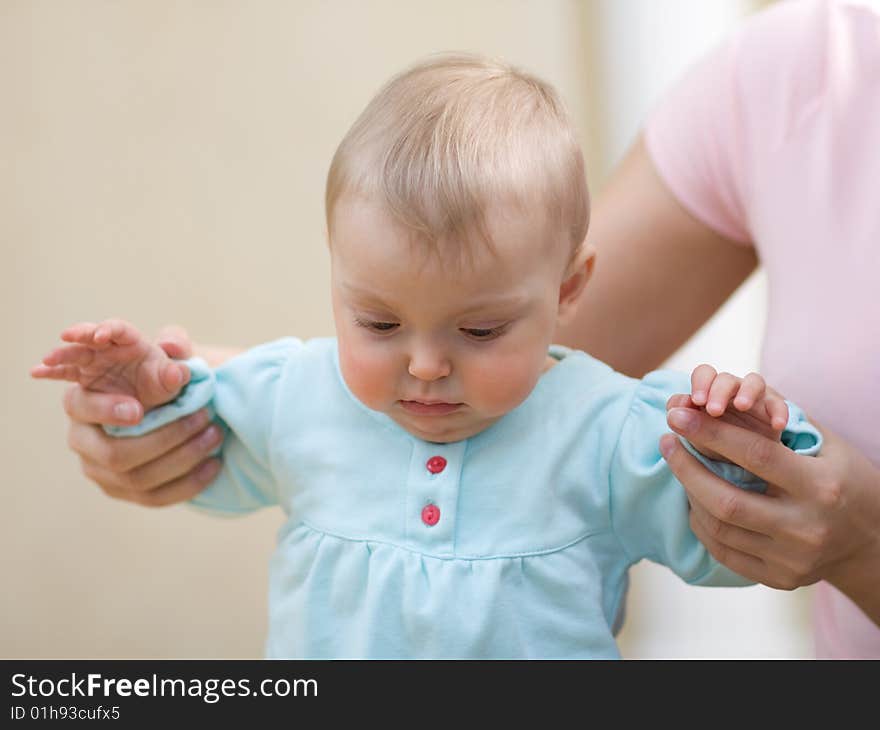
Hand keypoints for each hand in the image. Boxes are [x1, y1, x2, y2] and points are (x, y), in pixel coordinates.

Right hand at [31, 318, 189, 409]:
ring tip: (47, 360)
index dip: (110, 329)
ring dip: (62, 354)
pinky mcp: (84, 378)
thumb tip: (178, 372)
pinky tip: (36, 372)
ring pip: (75, 354)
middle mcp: (110, 349)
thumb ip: (177, 373)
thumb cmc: (165, 382)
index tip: (102, 335)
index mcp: (133, 342)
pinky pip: (66, 373)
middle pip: (92, 337)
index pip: (120, 330)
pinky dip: (51, 372)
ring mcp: (94, 362)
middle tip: (69, 336)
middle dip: (82, 335)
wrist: (157, 400)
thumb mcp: (175, 378)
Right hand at [47, 324, 223, 506]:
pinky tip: (215, 464)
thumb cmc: (163, 376)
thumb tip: (173, 350)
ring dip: (183, 458)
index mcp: (82, 400)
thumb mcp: (170, 355)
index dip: (107, 410)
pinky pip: (157, 498)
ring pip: (138, 479)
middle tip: (202, 417)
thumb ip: (174, 346)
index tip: (139, 409)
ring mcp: (103, 473)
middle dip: (162, 439)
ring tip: (215, 434)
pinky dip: (190, 482)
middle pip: (113, 454)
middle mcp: (85, 441)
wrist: (179, 404)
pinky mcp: (127, 493)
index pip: (82, 407)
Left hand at [660, 411, 879, 624]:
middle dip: (686, 467)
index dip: (711, 433)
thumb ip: (777, 425)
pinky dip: (701, 523)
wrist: (873, 541)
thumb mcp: (828, 446)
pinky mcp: (779, 579)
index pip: (755, 455)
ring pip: (718, 527)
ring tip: (680, 467)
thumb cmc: (845, 480)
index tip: (678, 416)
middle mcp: (806, 527)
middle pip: (726, 501)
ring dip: (689, 493)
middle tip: (667, 440)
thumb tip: (719, 402)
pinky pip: (722, 551)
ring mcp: (792, 559)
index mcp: (821, 487)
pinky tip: (694, 500)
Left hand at [667, 365, 788, 460]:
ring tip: (742, 405)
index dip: (700, 382)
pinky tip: (778, 426)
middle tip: (713, 410)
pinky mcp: (774, 411)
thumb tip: (674, 411)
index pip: (704, 374)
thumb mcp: (695, 435)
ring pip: (753, 382)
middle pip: (725, 378)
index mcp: (709, 391)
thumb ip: (684, 420)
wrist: (740, 464)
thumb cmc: (713, 444)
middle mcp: (731, 390)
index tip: (697, 401)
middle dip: (718, 391)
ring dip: (747, 391)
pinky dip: (779, 412)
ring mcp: (754, 398)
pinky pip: (778, 405)